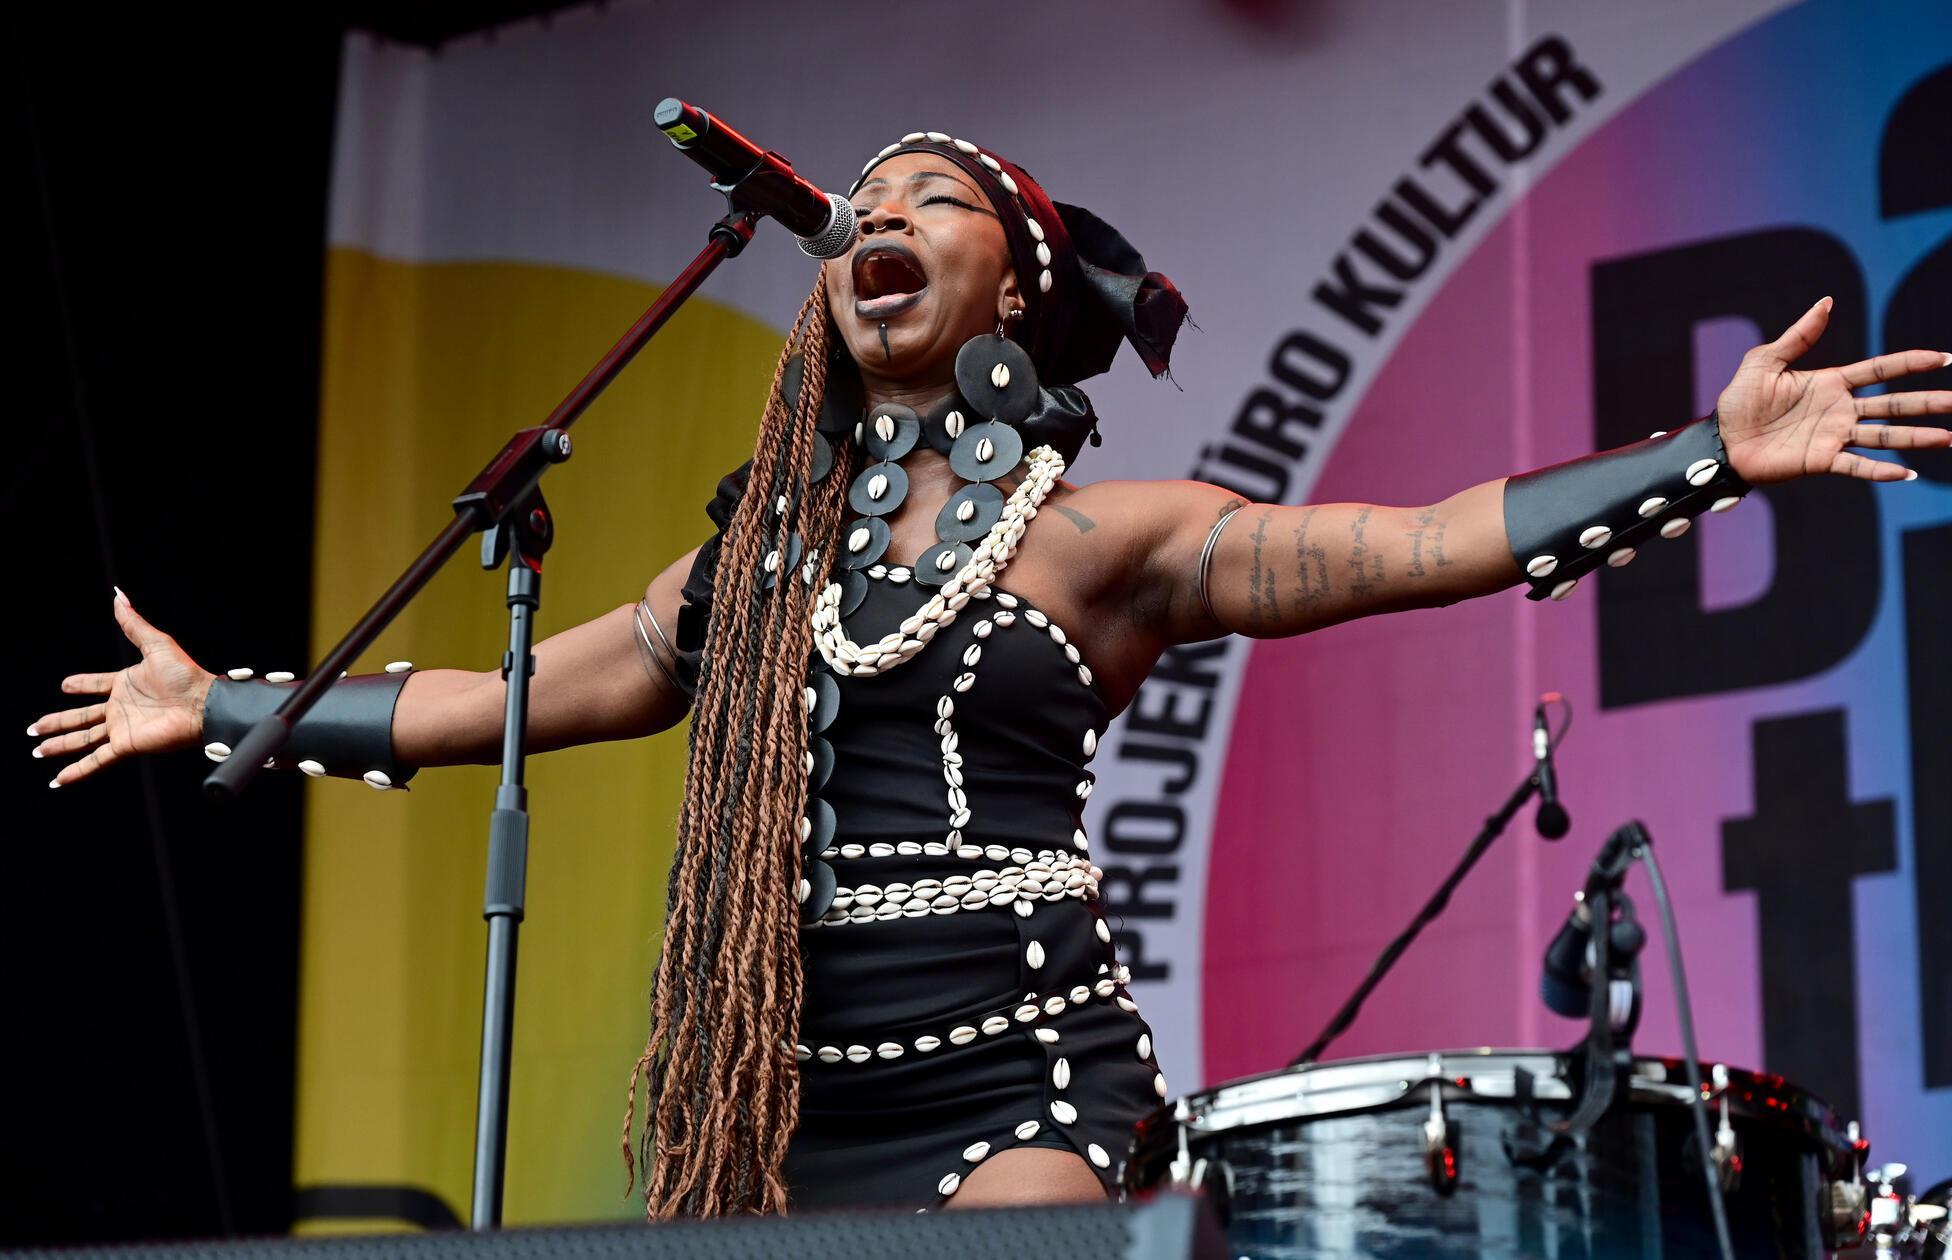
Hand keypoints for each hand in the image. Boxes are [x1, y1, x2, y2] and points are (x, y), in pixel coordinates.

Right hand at [30, 589, 215, 786]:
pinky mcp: (126, 745)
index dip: (80, 684)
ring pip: (82, 739)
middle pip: (81, 717)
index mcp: (126, 684)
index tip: (65, 685)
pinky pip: (96, 760)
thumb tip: (118, 596)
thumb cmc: (186, 675)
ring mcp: (122, 728)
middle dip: (57, 722)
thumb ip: (133, 624)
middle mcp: (121, 708)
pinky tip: (57, 779)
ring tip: (37, 749)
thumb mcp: (155, 644)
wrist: (204, 703)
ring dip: (60, 745)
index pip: (95, 685)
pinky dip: (76, 771)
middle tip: (34, 729)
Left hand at [1716, 297, 1951, 484]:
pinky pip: (1857, 466)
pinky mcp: (1820, 461)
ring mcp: (1833, 436)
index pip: (1880, 370)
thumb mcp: (1765, 360)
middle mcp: (1840, 410)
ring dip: (1917, 437)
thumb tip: (1827, 302)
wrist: (1720, 439)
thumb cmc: (1739, 401)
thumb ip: (1799, 335)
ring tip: (1949, 437)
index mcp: (1830, 383)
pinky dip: (1881, 471)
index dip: (1911, 363)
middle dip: (1927, 402)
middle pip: (1893, 404)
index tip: (1944, 358)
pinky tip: (1907, 471)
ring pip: (1885, 436)